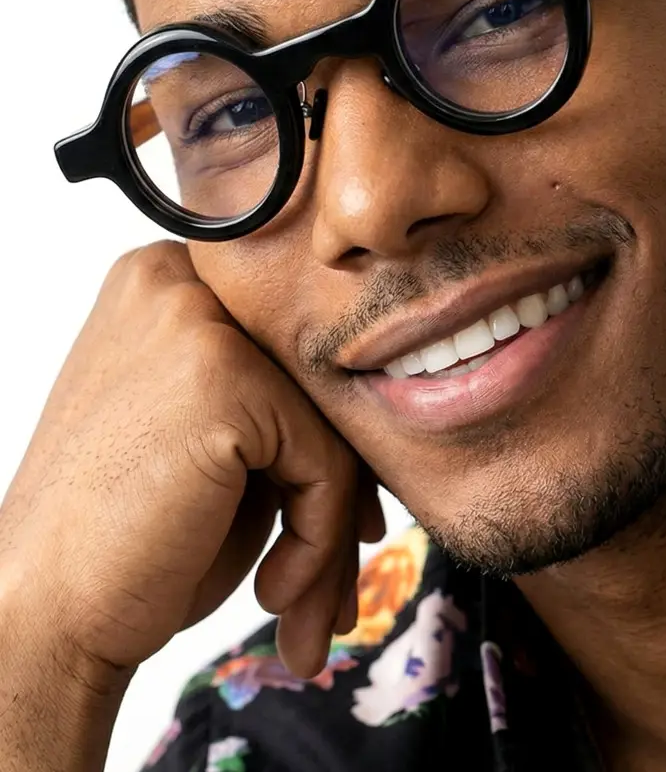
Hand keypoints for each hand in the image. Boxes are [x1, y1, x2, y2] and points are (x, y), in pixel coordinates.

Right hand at [0, 241, 382, 687]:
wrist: (45, 616)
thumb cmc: (126, 537)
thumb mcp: (212, 445)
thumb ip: (286, 406)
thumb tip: (388, 412)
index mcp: (168, 284)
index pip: (293, 357)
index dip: (326, 443)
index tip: (345, 523)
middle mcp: (178, 282)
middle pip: (317, 385)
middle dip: (340, 493)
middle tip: (338, 578)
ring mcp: (198, 320)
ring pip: (329, 426)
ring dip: (332, 532)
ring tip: (308, 607)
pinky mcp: (223, 374)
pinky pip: (324, 460)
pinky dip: (318, 537)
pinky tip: (275, 590)